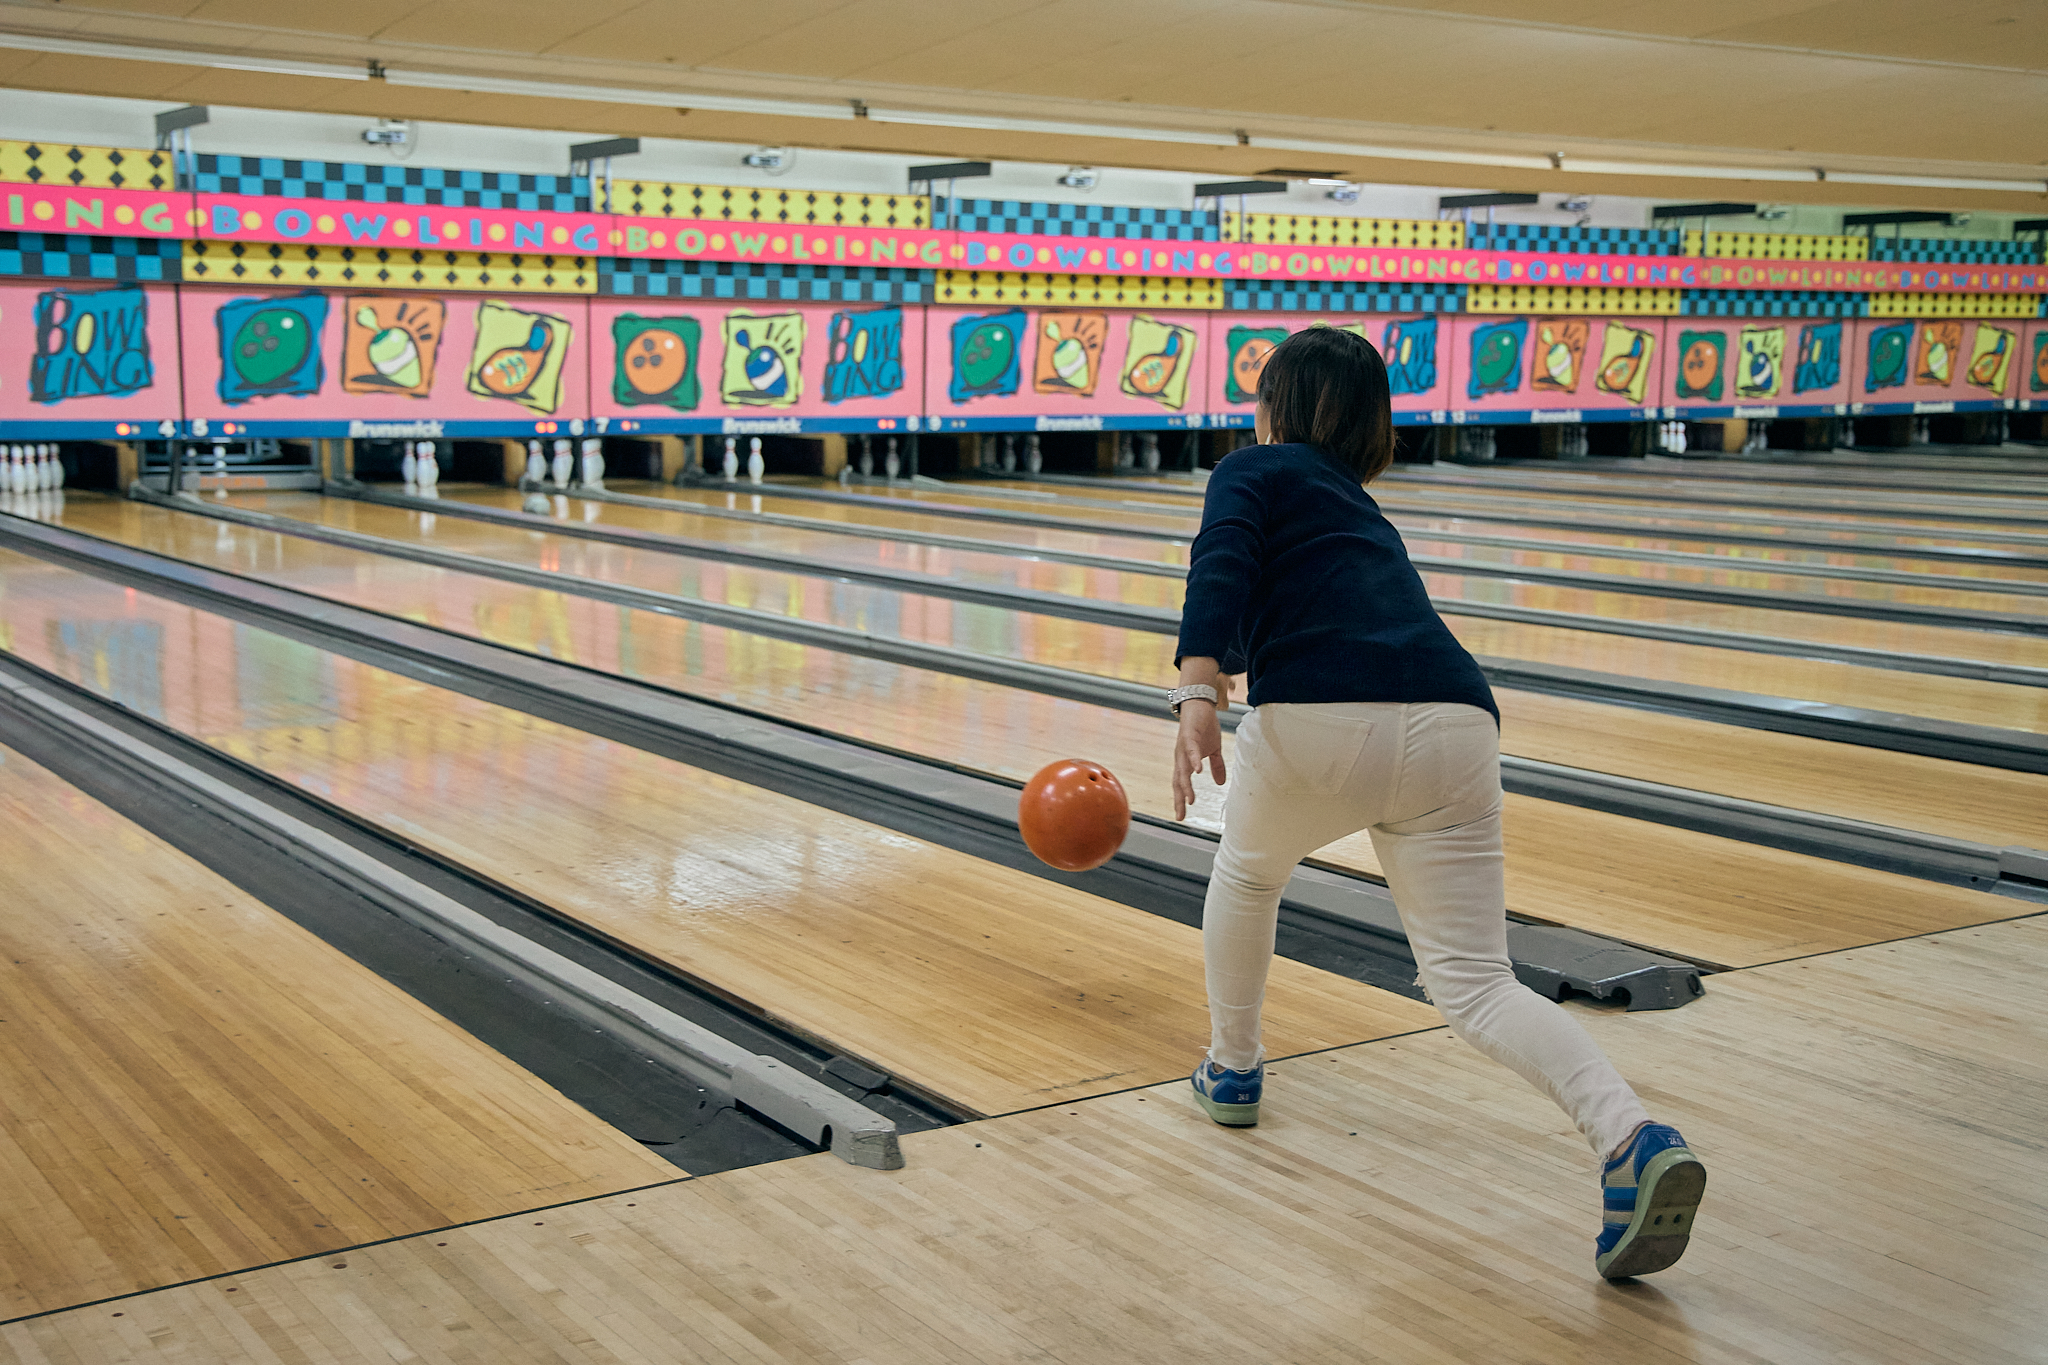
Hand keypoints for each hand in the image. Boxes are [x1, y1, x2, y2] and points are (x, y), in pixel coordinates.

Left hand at [1172, 700, 1226, 820]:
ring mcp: (1183, 747)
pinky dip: (1194, 761)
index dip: (1180, 800)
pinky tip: (1198, 771)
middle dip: (1179, 799)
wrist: (1200, 704)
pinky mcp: (1189, 736)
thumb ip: (1216, 766)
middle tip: (1181, 815)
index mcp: (1186, 762)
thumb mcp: (1213, 749)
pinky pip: (1191, 751)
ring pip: (1182, 770)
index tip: (1181, 816)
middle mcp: (1181, 757)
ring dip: (1186, 785)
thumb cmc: (1204, 727)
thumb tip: (1220, 783)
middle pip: (1177, 782)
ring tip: (1190, 800)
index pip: (1180, 784)